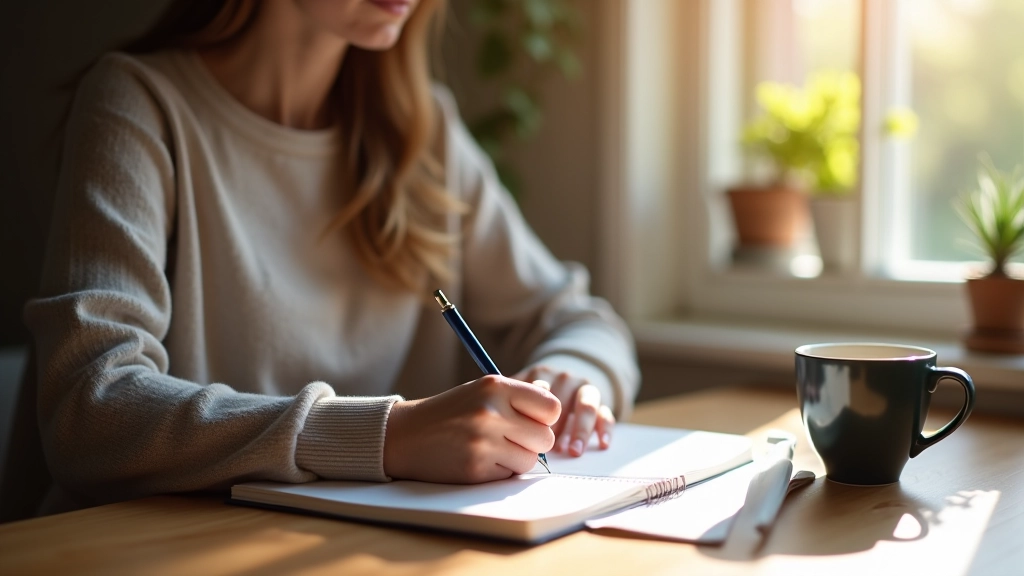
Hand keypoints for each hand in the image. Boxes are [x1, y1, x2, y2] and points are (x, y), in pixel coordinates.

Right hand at [383, 375, 559, 482]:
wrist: (405, 435)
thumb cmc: (450, 412)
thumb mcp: (482, 391)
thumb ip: (518, 396)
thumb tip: (554, 404)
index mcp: (495, 386)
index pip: (551, 407)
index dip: (545, 418)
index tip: (531, 420)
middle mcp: (490, 412)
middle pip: (545, 438)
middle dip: (532, 442)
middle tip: (509, 438)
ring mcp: (483, 442)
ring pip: (529, 460)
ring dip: (516, 459)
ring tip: (492, 448)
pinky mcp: (475, 468)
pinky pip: (508, 476)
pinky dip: (498, 471)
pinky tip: (478, 459)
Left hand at [514, 365, 614, 456]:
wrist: (563, 379)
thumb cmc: (532, 395)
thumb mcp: (519, 391)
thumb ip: (509, 403)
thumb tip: (500, 431)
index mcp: (543, 376)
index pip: (540, 392)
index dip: (536, 414)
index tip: (530, 430)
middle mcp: (566, 380)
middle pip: (563, 402)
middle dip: (557, 427)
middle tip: (551, 449)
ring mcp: (585, 389)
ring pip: (587, 406)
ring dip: (581, 429)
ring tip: (573, 451)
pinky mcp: (602, 402)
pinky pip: (606, 414)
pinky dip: (604, 429)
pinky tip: (602, 444)